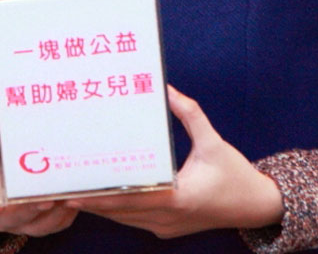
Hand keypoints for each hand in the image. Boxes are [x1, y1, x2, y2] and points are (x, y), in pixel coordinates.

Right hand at [0, 127, 77, 235]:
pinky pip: (56, 224)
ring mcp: (24, 225)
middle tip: (45, 197)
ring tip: (64, 196)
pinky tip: (73, 198)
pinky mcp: (43, 224)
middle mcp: (2, 220)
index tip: (2, 204)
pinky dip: (66, 214)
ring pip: (41, 224)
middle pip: (18, 219)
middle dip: (32, 208)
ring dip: (54, 212)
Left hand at [66, 85, 283, 237]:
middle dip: (89, 200)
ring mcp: (166, 226)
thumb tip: (167, 88)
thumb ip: (190, 114)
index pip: (130, 198)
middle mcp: (168, 217)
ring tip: (68, 192)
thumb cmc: (236, 174)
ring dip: (98, 207)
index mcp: (178, 198)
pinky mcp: (166, 229)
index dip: (100, 195)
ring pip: (122, 220)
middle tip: (59, 187)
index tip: (74, 188)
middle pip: (119, 212)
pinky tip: (96, 197)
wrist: (258, 207)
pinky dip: (115, 211)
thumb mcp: (214, 142)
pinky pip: (133, 221)